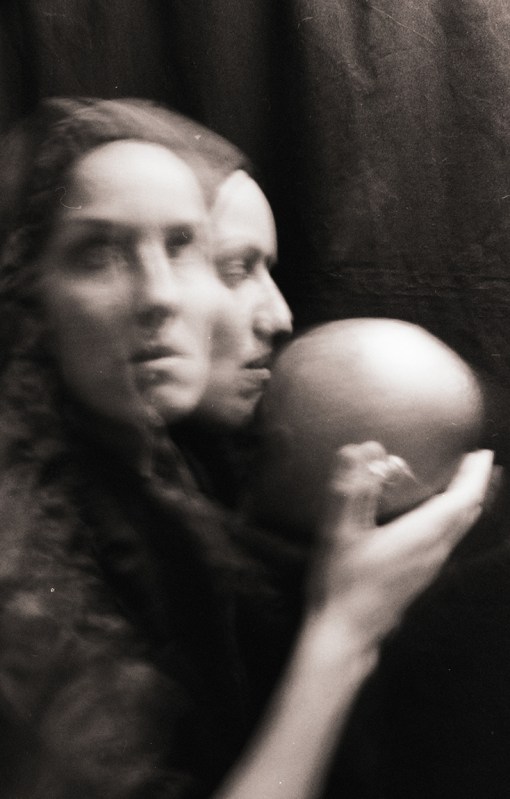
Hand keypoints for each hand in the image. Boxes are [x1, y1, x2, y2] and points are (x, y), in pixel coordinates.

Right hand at [308, 442, 493, 645]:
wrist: (345, 632)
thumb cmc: (341, 582)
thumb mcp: (339, 531)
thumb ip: (351, 489)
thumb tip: (362, 450)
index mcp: (421, 535)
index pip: (463, 499)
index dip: (474, 474)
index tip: (481, 452)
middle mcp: (434, 550)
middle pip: (468, 512)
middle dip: (475, 483)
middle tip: (475, 460)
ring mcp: (429, 566)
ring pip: (461, 527)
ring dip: (466, 501)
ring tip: (463, 481)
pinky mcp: (420, 576)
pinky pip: (449, 539)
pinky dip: (454, 517)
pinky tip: (438, 516)